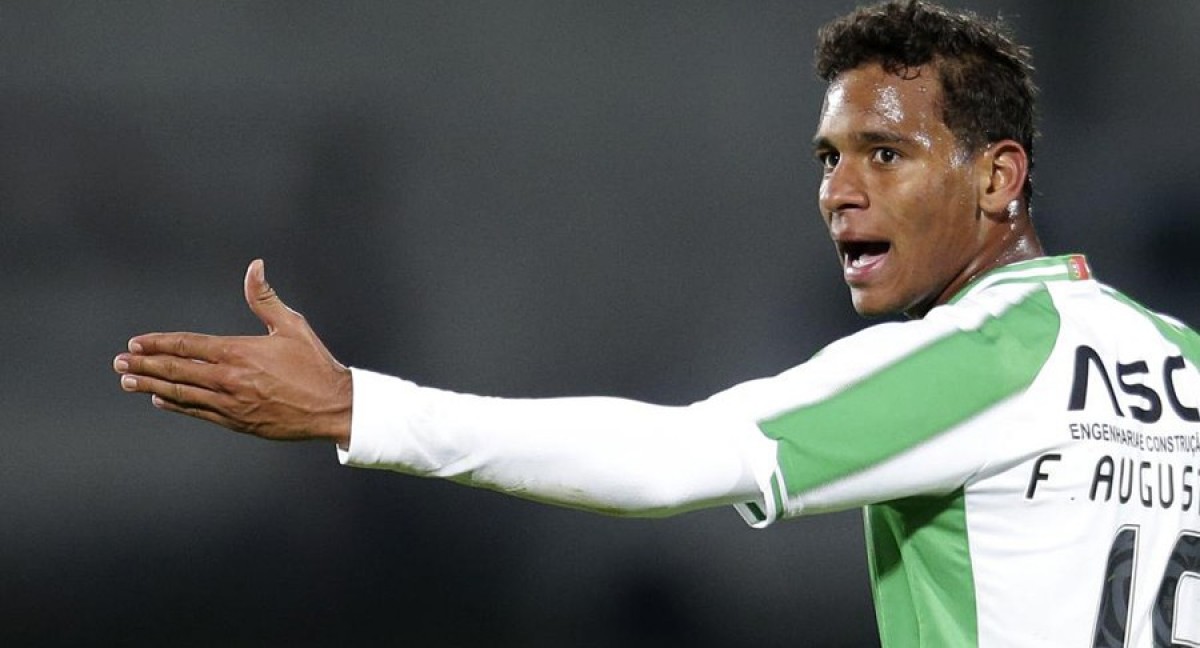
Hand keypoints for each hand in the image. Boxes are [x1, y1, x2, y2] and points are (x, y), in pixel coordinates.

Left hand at [114, 259, 351, 444]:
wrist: (332, 407)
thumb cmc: (315, 365)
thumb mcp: (292, 325)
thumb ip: (265, 298)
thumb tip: (254, 266)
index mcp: (239, 352)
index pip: (187, 346)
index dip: (158, 344)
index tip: (136, 343)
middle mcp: (229, 378)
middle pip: (176, 371)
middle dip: (144, 365)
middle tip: (119, 363)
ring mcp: (231, 403)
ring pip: (181, 394)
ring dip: (151, 386)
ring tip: (128, 382)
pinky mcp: (237, 422)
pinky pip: (198, 412)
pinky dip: (176, 405)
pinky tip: (160, 399)